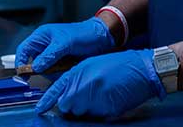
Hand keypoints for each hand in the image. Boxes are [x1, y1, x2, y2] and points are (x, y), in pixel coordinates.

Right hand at [16, 17, 115, 70]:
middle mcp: (45, 45)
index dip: (20, 62)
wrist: (102, 38)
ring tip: (57, 73)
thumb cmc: (84, 34)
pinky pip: (53, 72)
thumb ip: (49, 55)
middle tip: (42, 77)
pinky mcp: (61, 62)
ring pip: (43, 68)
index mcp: (42, 36)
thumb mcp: (65, 43)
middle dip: (36, 70)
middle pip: (32, 61)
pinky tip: (63, 74)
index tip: (23, 74)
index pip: (23, 50)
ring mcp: (53, 54)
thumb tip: (36, 67)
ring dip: (48, 73)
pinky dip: (56, 75)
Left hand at [35, 50, 164, 117]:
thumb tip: (65, 97)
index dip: (47, 101)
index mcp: (80, 72)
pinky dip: (102, 112)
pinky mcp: (107, 109)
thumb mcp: (93, 65)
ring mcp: (96, 98)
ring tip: (102, 96)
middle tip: (87, 97)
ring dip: (88, 109)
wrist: (143, 68)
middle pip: (68, 105)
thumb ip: (77, 79)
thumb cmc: (119, 65)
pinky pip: (97, 116)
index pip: (58, 90)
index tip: (39, 110)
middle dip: (74, 105)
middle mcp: (85, 85)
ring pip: (82, 112)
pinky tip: (111, 100)